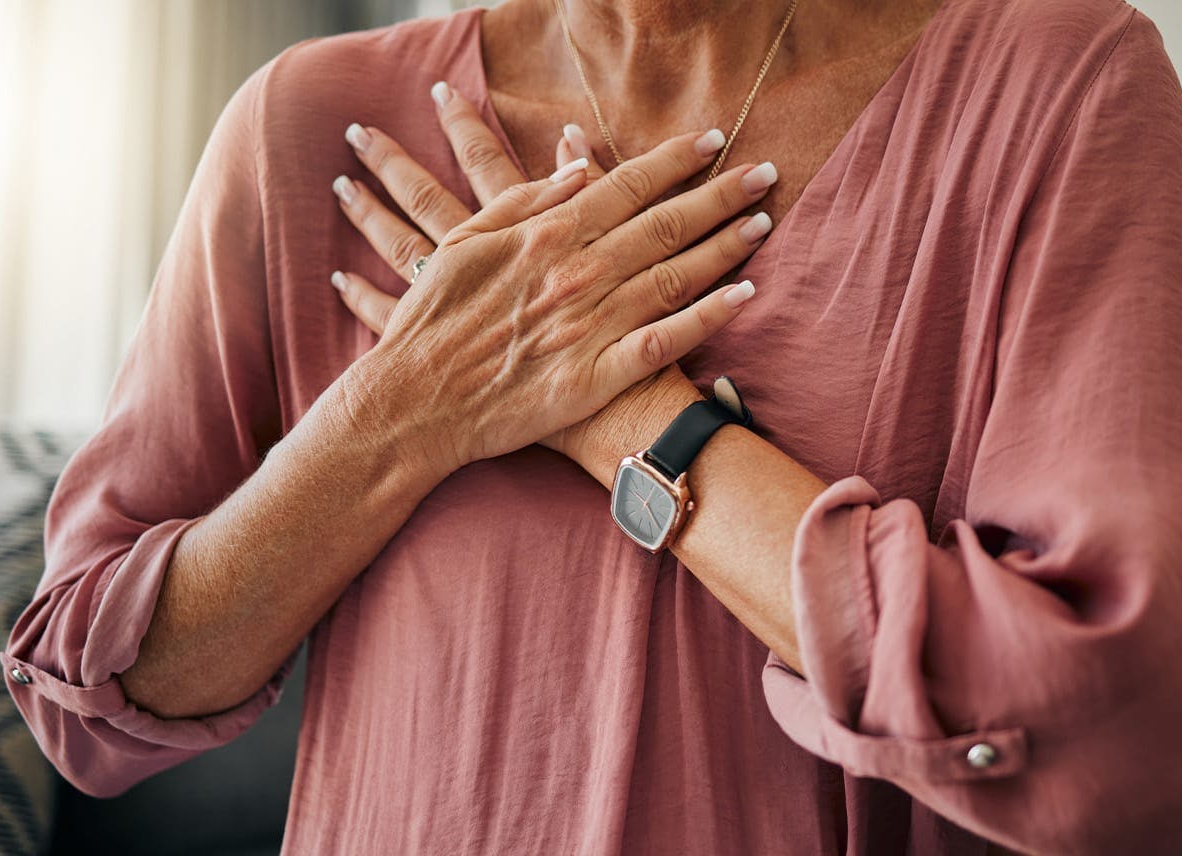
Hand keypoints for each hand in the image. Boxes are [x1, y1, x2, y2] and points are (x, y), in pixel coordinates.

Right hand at [330, 85, 774, 476]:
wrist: (418, 401)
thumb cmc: (434, 319)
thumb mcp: (466, 242)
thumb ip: (526, 200)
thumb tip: (580, 168)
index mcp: (546, 236)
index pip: (626, 185)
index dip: (674, 161)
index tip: (712, 141)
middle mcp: (577, 274)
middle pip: (664, 224)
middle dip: (719, 195)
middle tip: (763, 174)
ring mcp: (591, 326)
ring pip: (674, 276)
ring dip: (724, 247)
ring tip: (763, 223)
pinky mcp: (596, 377)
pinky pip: (664, 343)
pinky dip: (707, 319)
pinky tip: (744, 297)